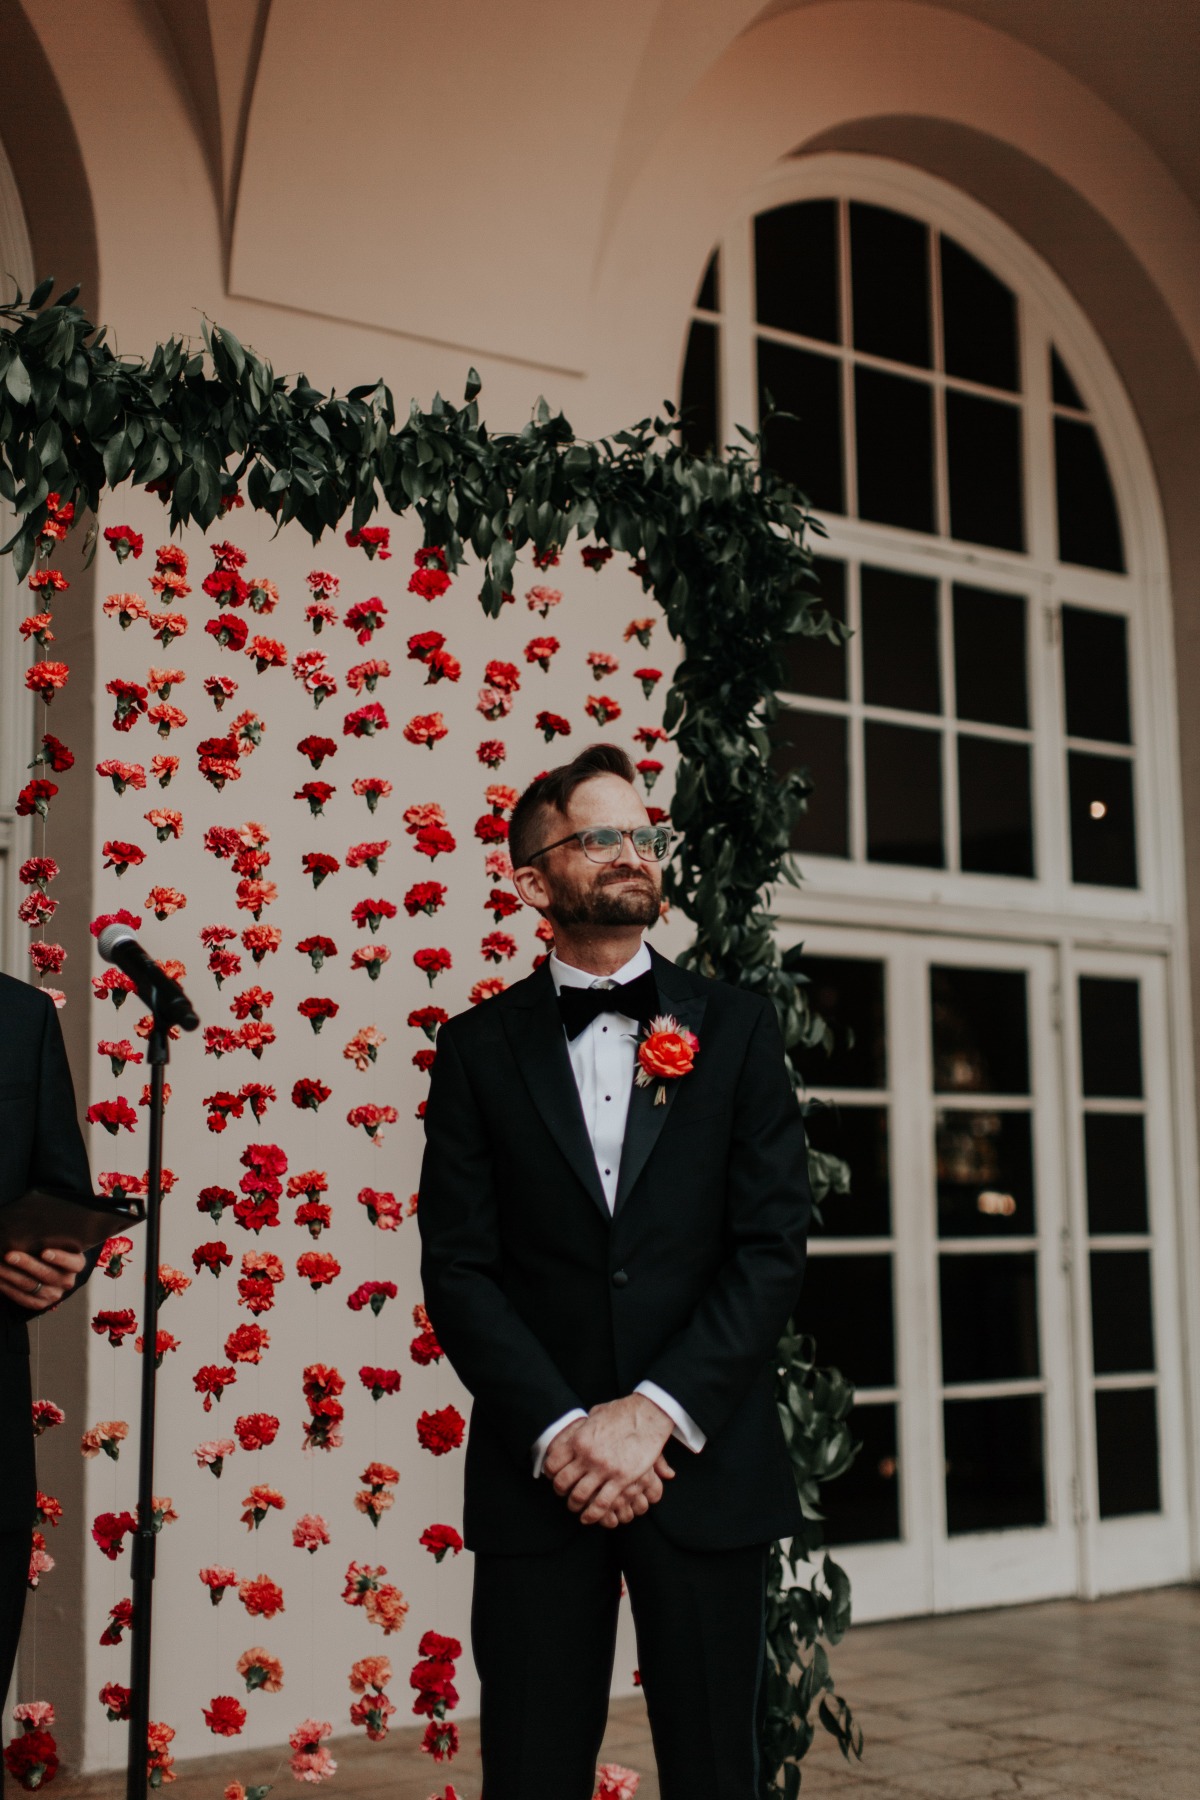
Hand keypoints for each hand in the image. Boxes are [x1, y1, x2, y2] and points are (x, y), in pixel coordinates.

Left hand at [0, 1247, 85, 1313]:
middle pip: (46, 1274)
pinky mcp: (41, 1305)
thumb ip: (50, 1239)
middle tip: (9, 1255)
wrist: (51, 1268)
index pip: (72, 1263)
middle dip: (25, 1264)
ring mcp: (55, 1295)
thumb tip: (30, 1234)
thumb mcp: (59, 1243)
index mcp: (76, 1264)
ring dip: (11, 1275)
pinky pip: (23, 1298)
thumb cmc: (53, 1248)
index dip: (59, 1258)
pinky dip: (8, 1288)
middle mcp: (67, 1281)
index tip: (44, 1252)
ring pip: (30, 1286)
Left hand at [546, 1394, 674, 1525]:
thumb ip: (584, 1426)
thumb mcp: (596, 1414)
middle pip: (563, 1482)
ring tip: (577, 1507)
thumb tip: (577, 1429)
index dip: (551, 1474)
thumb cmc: (623, 1411)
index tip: (555, 1477)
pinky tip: (589, 1517)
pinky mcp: (622, 1478)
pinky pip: (602, 1503)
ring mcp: (604, 1468)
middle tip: (565, 1495)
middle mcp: (588, 1455)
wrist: (649, 1414)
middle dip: (561, 1492)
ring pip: (580, 1496)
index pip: (553, 1463)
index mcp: (579, 1439)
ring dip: (575, 1505)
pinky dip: (592, 1514)